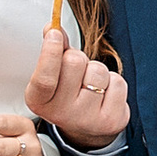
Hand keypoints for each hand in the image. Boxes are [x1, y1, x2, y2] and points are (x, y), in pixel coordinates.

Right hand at [25, 27, 129, 150]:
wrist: (86, 128)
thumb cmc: (68, 94)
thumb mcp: (54, 75)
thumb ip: (53, 51)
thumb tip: (52, 27)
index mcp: (39, 101)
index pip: (44, 77)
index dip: (51, 52)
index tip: (55, 33)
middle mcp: (61, 115)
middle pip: (74, 63)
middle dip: (79, 58)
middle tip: (77, 70)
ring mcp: (87, 120)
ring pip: (98, 71)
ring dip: (97, 71)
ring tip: (91, 84)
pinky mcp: (111, 121)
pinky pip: (118, 83)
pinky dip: (114, 82)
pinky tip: (105, 94)